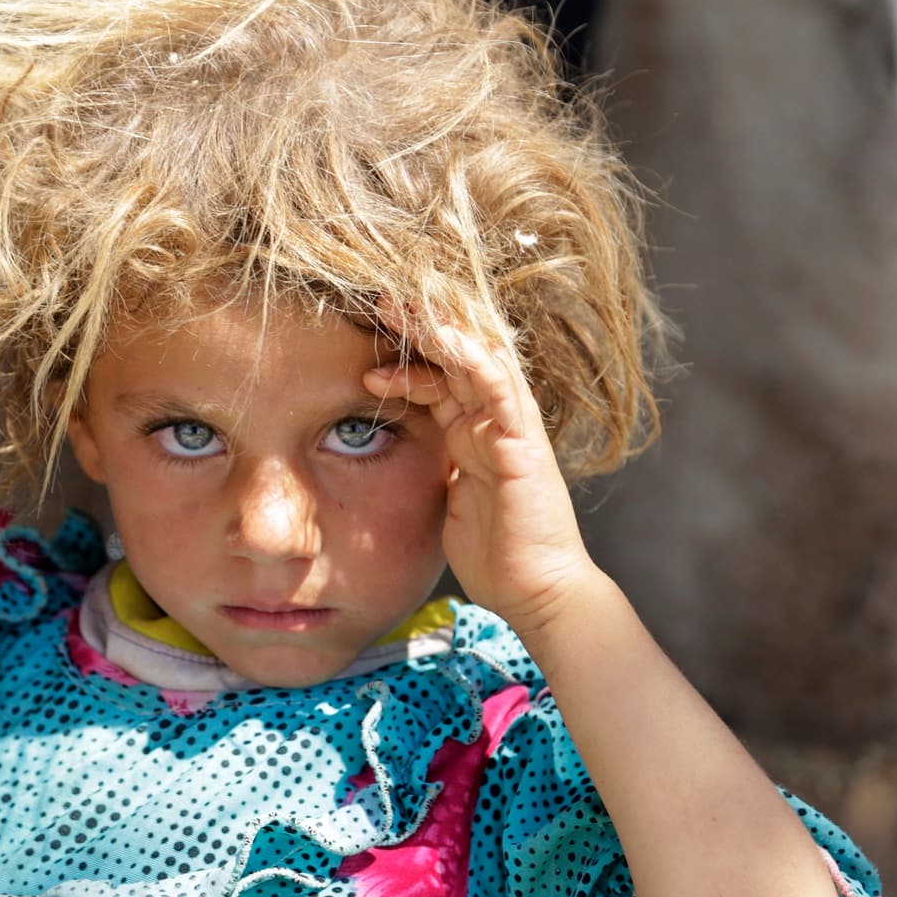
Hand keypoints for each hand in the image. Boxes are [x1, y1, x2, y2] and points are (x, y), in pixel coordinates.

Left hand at [362, 310, 593, 627]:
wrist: (536, 595)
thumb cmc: (496, 555)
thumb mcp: (446, 500)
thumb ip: (432, 468)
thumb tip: (392, 454)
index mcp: (472, 434)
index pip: (437, 378)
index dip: (403, 355)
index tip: (361, 339)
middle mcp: (492, 424)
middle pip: (455, 359)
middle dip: (417, 329)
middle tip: (378, 302)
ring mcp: (510, 431)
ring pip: (479, 362)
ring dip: (440, 331)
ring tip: (400, 309)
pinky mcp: (524, 446)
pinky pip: (503, 392)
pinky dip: (478, 362)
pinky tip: (449, 340)